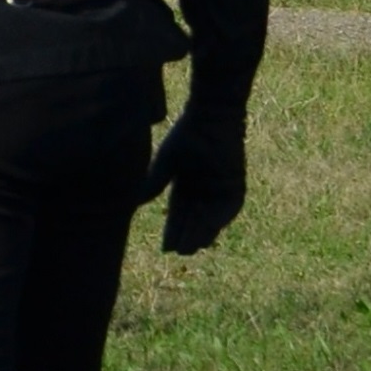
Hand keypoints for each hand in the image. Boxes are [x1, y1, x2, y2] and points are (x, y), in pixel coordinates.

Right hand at [143, 105, 246, 254]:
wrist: (211, 118)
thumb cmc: (186, 135)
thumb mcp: (165, 163)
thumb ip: (154, 183)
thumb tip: (135, 204)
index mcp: (184, 183)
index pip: (177, 213)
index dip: (172, 230)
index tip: (166, 247)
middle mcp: (202, 189)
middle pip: (194, 218)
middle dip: (187, 235)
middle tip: (179, 252)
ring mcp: (220, 187)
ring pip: (210, 217)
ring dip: (203, 232)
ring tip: (192, 248)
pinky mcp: (235, 184)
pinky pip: (229, 208)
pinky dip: (220, 221)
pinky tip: (211, 232)